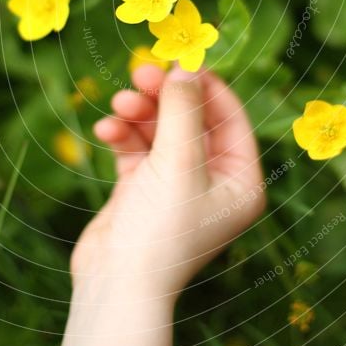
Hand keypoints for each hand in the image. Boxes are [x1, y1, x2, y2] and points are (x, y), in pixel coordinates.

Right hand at [71, 65, 265, 297]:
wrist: (115, 287)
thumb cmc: (161, 230)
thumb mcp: (179, 162)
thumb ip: (183, 109)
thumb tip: (186, 66)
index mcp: (240, 181)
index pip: (230, 118)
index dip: (207, 85)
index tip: (181, 58)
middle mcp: (212, 181)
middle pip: (192, 120)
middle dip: (165, 97)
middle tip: (141, 71)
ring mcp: (175, 185)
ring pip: (160, 131)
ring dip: (139, 114)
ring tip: (118, 103)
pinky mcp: (142, 189)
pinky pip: (136, 149)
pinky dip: (122, 136)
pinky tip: (106, 130)